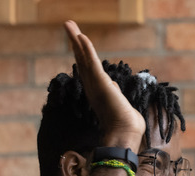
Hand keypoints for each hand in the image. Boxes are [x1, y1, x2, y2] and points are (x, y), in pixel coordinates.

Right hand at [64, 20, 145, 151]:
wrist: (125, 132)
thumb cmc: (126, 124)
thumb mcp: (120, 104)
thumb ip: (114, 94)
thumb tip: (114, 87)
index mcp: (97, 91)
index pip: (87, 68)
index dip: (81, 54)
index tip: (77, 42)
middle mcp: (92, 86)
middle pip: (81, 59)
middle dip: (75, 42)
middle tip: (68, 26)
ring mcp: (95, 84)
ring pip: (83, 57)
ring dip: (76, 39)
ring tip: (68, 24)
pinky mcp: (100, 82)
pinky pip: (91, 62)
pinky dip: (86, 49)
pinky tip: (81, 36)